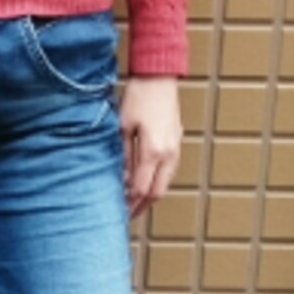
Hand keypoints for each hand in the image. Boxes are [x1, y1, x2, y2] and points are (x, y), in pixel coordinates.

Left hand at [119, 75, 182, 219]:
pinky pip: (168, 172)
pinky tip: (144, 184)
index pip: (141, 189)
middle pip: (156, 192)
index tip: (117, 211)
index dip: (129, 203)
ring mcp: (175, 149)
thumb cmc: (138, 97)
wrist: (159, 77)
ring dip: (149, 197)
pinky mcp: (176, 143)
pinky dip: (156, 183)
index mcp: (153, 151)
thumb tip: (120, 179)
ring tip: (133, 204)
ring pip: (164, 184)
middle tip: (125, 215)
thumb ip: (122, 156)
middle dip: (140, 207)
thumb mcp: (122, 127)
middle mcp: (168, 154)